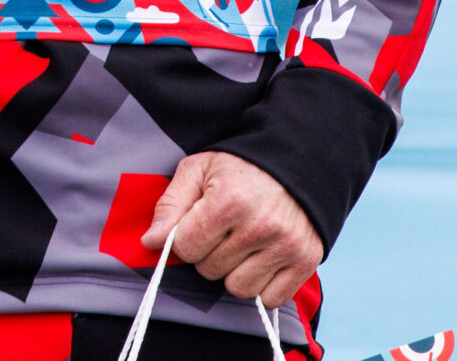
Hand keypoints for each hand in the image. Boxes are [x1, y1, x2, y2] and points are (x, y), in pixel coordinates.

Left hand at [140, 151, 322, 307]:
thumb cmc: (239, 166)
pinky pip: (270, 298)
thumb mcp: (198, 170)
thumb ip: (171, 205)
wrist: (294, 158)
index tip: (196, 223)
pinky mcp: (306, 260)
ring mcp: (286, 245)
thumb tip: (150, 242)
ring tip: (242, 242)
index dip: (185, 238)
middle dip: (209, 252)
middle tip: (223, 228)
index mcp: (229, 200)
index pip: (187, 248)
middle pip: (210, 270)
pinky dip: (262, 284)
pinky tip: (262, 256)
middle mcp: (260, 226)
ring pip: (239, 288)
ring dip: (234, 271)